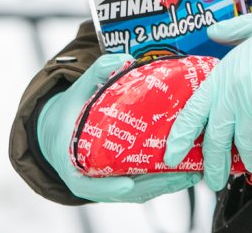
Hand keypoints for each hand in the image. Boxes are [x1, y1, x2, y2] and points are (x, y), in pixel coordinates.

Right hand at [38, 53, 201, 202]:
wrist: (59, 131)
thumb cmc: (67, 114)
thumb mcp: (76, 92)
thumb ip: (96, 74)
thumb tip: (124, 60)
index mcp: (73, 164)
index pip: (90, 184)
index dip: (109, 187)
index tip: (128, 184)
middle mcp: (91, 181)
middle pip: (125, 191)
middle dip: (155, 185)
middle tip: (180, 174)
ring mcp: (108, 184)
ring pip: (140, 191)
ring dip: (166, 185)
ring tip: (192, 174)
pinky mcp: (121, 182)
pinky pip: (144, 186)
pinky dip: (163, 181)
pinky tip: (185, 172)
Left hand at [163, 9, 251, 190]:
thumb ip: (231, 31)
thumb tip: (214, 32)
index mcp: (222, 77)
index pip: (193, 113)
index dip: (180, 137)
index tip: (172, 154)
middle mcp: (233, 98)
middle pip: (217, 142)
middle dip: (214, 167)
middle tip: (213, 180)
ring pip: (246, 150)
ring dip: (250, 160)